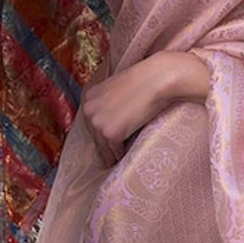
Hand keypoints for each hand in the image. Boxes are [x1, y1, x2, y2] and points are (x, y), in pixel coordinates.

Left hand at [82, 51, 209, 167]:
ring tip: (115, 162)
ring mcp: (98, 122)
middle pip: (94, 135)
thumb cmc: (142, 81)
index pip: (91, 121)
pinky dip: (120, 155)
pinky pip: (114, 150)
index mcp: (89, 97)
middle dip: (103, 146)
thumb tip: (112, 116)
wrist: (154, 80)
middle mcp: (89, 110)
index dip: (99, 133)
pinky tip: (123, 158)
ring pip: (103, 146)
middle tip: (109, 158)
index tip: (103, 143)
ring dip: (110, 154)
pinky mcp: (110, 133)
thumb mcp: (117, 88)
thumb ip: (109, 101)